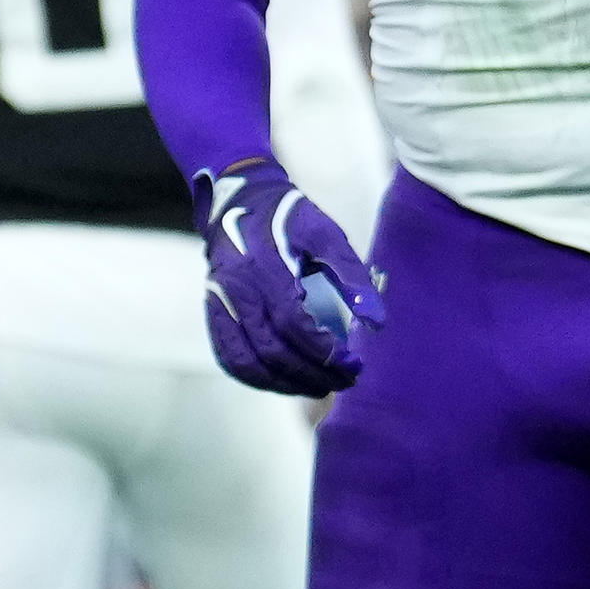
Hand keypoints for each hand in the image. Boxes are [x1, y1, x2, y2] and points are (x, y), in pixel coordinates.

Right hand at [190, 153, 380, 396]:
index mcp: (263, 266)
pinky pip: (229, 357)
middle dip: (312, 374)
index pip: (293, 323)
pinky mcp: (213, 313)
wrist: (238, 201)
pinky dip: (257, 378)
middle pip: (271, 350)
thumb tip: (376, 323)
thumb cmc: (289, 218)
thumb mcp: (326, 234)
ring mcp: (219, 303)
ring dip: (285, 384)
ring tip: (318, 387)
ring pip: (247, 362)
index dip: (325, 351)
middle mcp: (236, 289)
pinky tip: (284, 382)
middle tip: (344, 381)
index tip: (353, 363)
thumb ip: (352, 276)